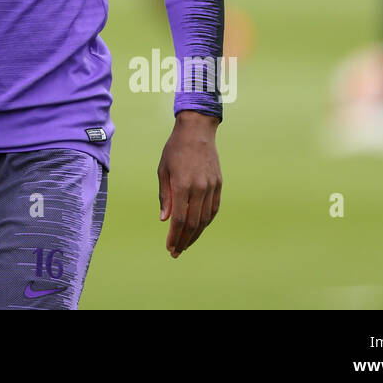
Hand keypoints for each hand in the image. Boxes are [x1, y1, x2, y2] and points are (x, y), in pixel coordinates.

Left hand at [158, 110, 220, 257]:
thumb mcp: (163, 170)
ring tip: (186, 244)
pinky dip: (206, 222)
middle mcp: (199, 188)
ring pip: (205, 219)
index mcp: (182, 185)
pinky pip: (214, 209)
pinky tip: (199, 229)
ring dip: (195, 234)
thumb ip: (165, 196)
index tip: (170, 247)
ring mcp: (211, 187)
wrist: (197, 130)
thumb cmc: (175, 149)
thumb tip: (165, 219)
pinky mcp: (219, 185)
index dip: (175, 236)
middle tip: (176, 252)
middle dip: (184, 240)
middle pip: (193, 223)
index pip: (180, 219)